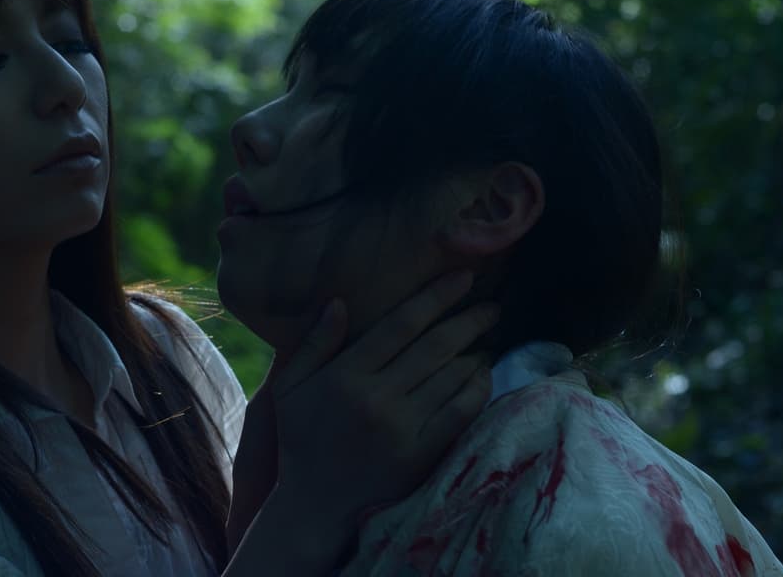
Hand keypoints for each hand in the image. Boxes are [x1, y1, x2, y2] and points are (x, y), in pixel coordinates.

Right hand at [271, 271, 497, 536]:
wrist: (315, 504)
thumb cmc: (302, 438)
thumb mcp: (291, 388)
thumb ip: (314, 344)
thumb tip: (339, 302)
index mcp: (345, 376)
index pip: (400, 325)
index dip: (435, 297)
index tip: (462, 278)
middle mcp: (377, 398)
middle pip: (435, 347)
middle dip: (468, 320)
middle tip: (491, 305)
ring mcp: (403, 428)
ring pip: (452, 377)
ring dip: (476, 352)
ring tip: (487, 337)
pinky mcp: (422, 454)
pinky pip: (461, 412)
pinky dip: (478, 388)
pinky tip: (483, 374)